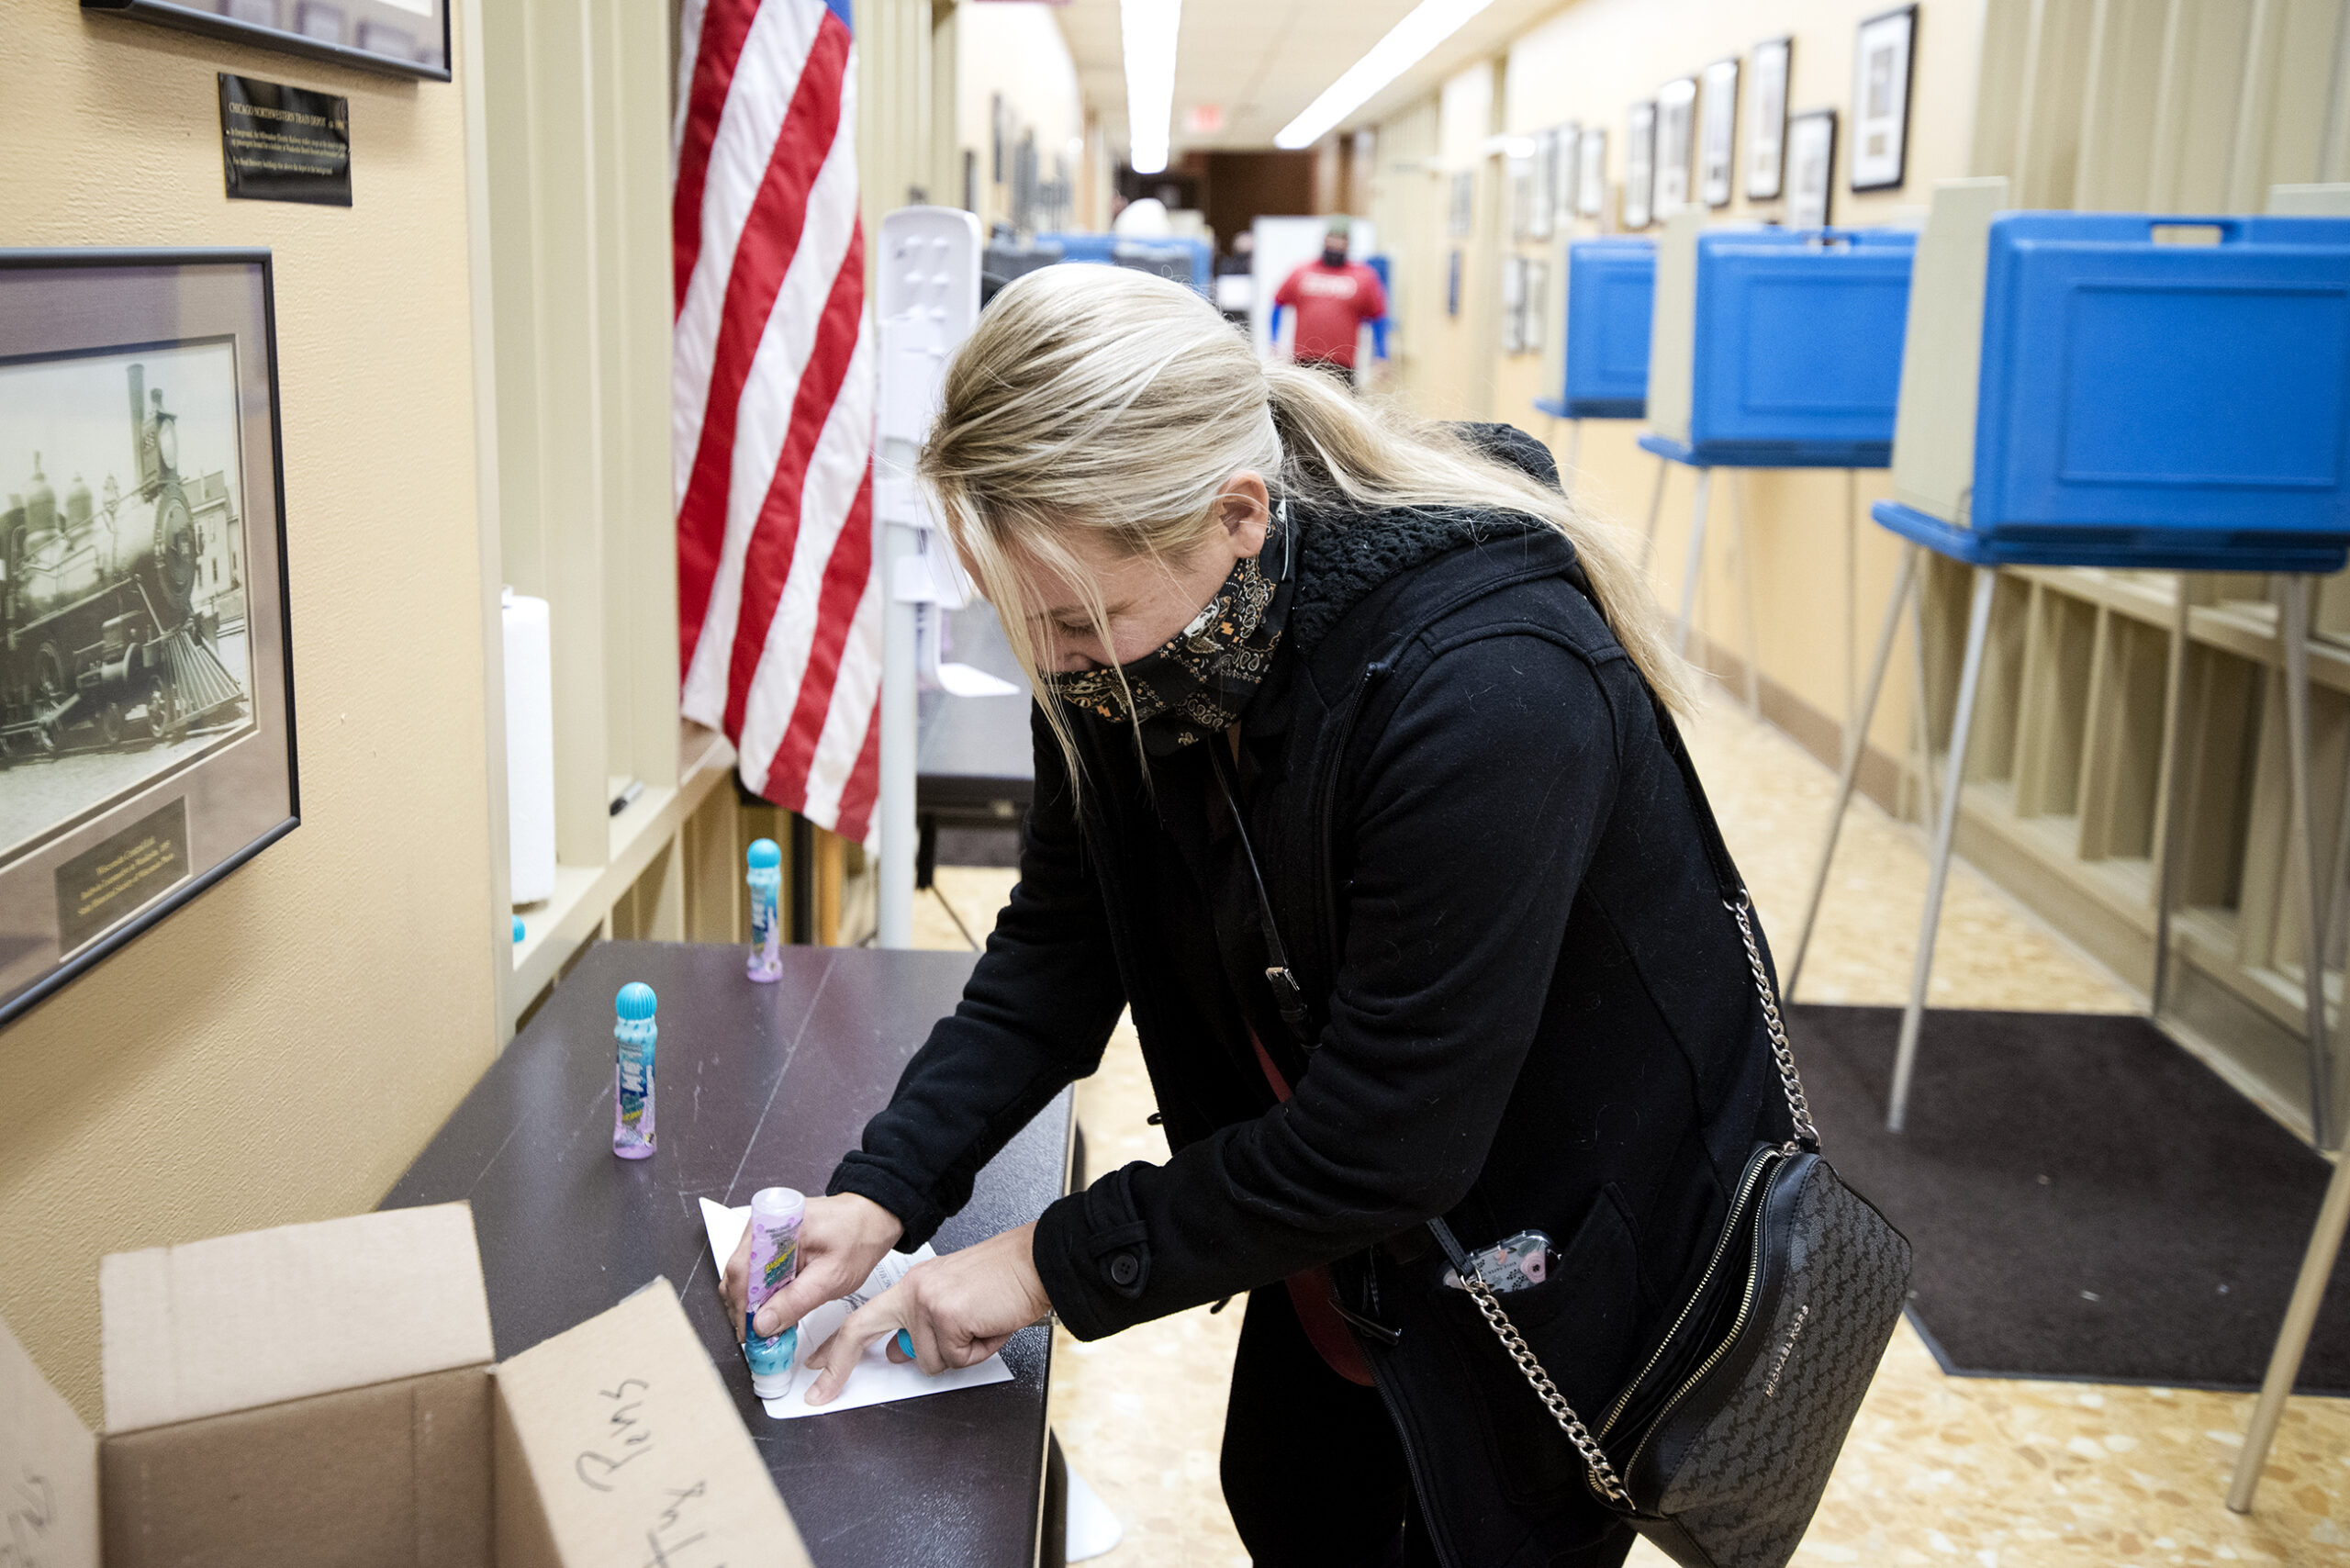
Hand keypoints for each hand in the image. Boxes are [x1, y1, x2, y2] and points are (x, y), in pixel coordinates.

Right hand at [720, 1192, 903, 1343]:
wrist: (871, 1219)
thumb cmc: (857, 1237)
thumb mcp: (831, 1276)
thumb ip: (795, 1301)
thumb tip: (764, 1323)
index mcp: (774, 1225)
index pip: (741, 1271)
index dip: (741, 1306)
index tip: (750, 1333)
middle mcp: (763, 1227)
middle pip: (737, 1275)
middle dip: (744, 1309)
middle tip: (759, 1335)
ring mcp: (764, 1235)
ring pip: (744, 1277)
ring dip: (753, 1304)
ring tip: (769, 1326)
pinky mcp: (771, 1245)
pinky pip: (756, 1273)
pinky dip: (763, 1294)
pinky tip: (775, 1310)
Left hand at [801, 1222, 1051, 1404]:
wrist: (1037, 1261)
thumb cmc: (1005, 1280)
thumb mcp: (955, 1300)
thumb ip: (923, 1324)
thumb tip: (900, 1352)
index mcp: (913, 1285)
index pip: (863, 1316)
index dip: (837, 1345)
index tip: (817, 1366)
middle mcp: (913, 1290)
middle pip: (860, 1331)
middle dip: (836, 1367)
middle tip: (820, 1394)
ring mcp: (926, 1302)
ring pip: (930, 1361)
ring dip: (962, 1353)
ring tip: (982, 1326)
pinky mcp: (947, 1316)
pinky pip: (957, 1359)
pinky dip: (979, 1351)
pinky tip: (990, 1326)